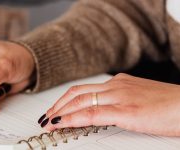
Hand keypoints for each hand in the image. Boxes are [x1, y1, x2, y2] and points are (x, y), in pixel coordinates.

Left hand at [40, 73, 179, 136]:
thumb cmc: (170, 105)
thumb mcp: (139, 100)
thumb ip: (120, 103)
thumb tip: (104, 113)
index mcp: (119, 83)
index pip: (84, 90)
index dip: (65, 100)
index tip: (55, 109)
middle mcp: (116, 86)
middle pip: (77, 93)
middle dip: (58, 105)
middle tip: (46, 116)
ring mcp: (119, 96)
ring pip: (80, 101)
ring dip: (60, 111)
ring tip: (48, 121)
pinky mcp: (126, 110)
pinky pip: (91, 113)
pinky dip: (72, 118)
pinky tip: (61, 123)